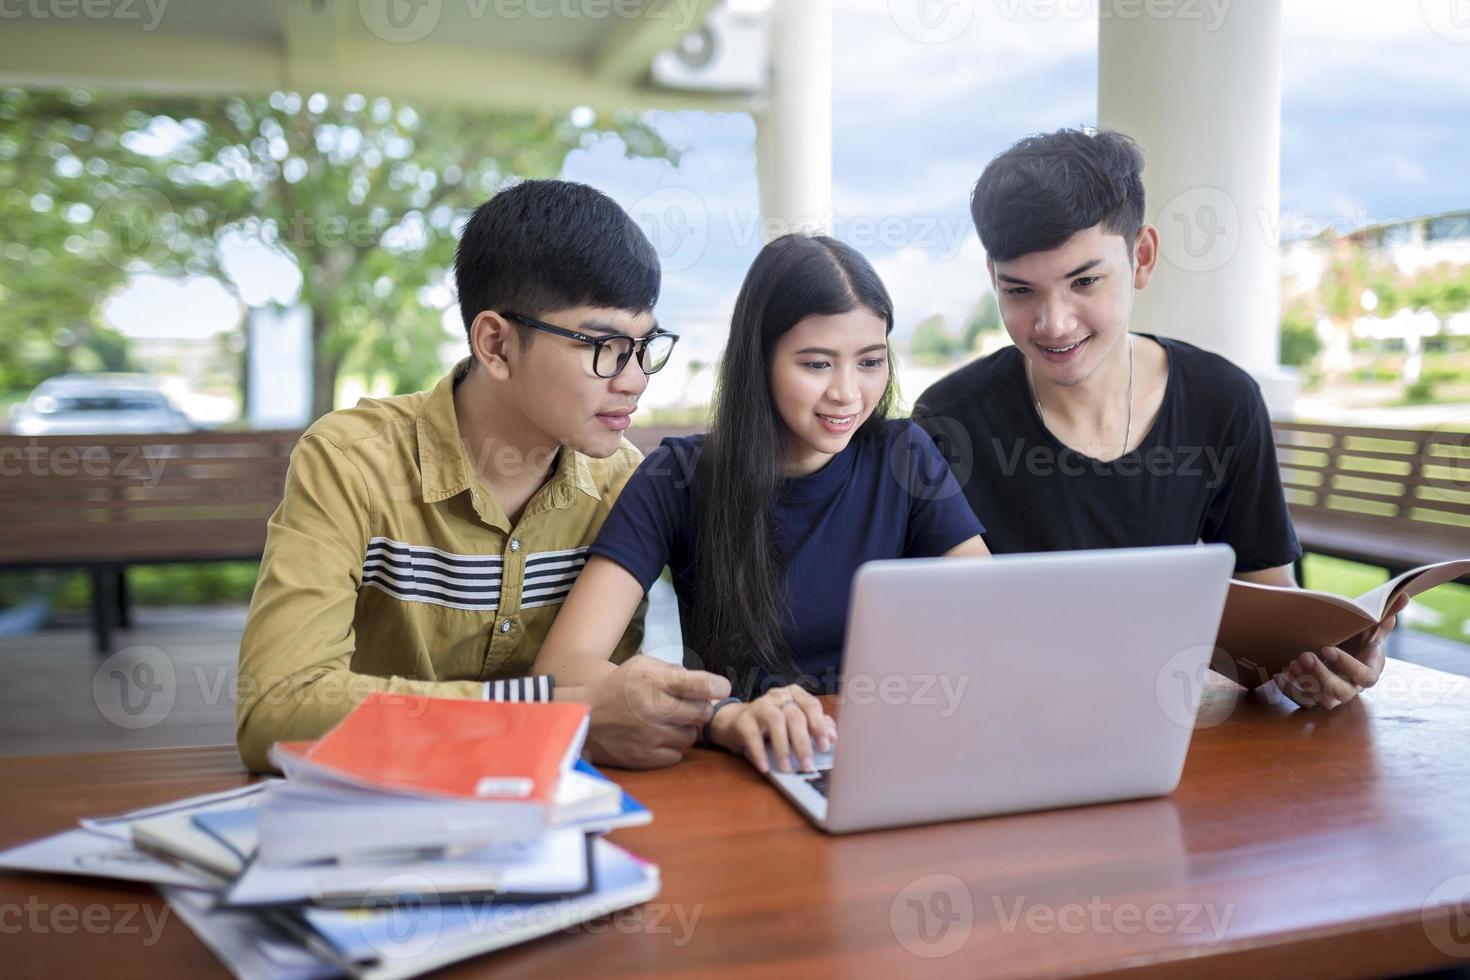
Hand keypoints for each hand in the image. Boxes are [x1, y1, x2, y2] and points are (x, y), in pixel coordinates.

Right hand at [572, 655, 730, 768]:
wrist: (585, 716)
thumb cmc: (618, 687)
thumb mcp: (642, 666)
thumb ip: (673, 670)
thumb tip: (705, 684)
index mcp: (654, 682)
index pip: (701, 685)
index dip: (717, 686)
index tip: (721, 688)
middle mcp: (654, 709)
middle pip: (703, 713)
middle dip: (699, 708)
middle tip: (687, 706)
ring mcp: (650, 736)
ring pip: (691, 736)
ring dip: (685, 729)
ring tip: (667, 722)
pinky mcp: (645, 758)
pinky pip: (677, 755)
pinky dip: (672, 747)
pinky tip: (657, 737)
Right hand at [709, 683, 836, 773]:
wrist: (737, 723)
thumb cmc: (774, 725)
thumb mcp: (796, 724)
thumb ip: (816, 727)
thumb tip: (832, 738)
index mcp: (795, 694)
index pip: (812, 705)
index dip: (819, 726)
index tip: (825, 746)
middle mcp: (778, 695)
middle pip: (794, 715)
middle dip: (802, 742)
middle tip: (807, 765)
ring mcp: (759, 705)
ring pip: (775, 721)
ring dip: (782, 747)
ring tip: (786, 768)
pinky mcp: (743, 719)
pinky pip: (752, 735)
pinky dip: (759, 752)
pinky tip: (765, 766)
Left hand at [1271, 594, 1408, 709]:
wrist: (1334, 645)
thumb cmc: (1356, 637)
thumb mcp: (1369, 626)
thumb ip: (1384, 615)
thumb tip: (1403, 595)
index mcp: (1368, 671)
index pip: (1365, 677)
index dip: (1348, 666)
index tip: (1327, 649)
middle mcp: (1351, 687)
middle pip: (1341, 692)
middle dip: (1322, 676)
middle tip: (1304, 656)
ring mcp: (1332, 695)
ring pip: (1321, 700)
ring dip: (1305, 684)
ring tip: (1292, 664)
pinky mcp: (1313, 697)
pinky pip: (1302, 701)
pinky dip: (1290, 690)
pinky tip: (1279, 676)